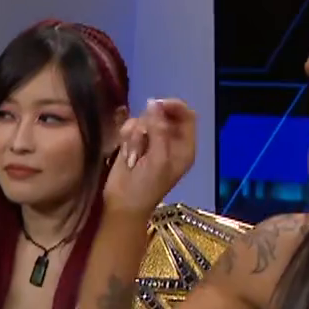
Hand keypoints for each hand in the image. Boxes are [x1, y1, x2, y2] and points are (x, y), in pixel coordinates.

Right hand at [104, 98, 197, 220]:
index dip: (174, 106)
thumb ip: (159, 130)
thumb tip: (153, 103)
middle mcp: (170, 141)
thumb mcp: (157, 159)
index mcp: (184, 146)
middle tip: (140, 134)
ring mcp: (152, 141)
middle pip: (164, 114)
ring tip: (133, 152)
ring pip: (145, 119)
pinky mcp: (135, 143)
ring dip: (135, 131)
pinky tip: (125, 151)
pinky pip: (131, 127)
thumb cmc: (145, 187)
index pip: (187, 115)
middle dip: (149, 122)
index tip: (156, 104)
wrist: (122, 206)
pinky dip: (126, 135)